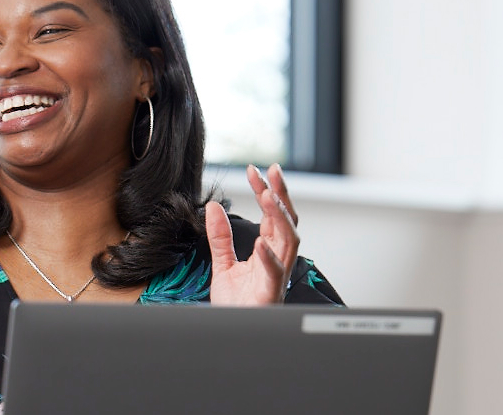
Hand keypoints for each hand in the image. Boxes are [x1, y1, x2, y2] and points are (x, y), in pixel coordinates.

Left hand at [207, 163, 300, 305]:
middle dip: (281, 195)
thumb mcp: (223, 264)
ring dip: (280, 218)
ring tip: (267, 197)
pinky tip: (261, 243)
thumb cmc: (236, 304)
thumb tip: (213, 207)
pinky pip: (275, 273)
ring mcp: (276, 275)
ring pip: (289, 241)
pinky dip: (269, 257)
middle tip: (272, 172)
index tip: (255, 171)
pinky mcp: (270, 293)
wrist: (233, 331)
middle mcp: (277, 260)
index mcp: (268, 251)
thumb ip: (220, 237)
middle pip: (287, 221)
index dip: (266, 191)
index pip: (272, 215)